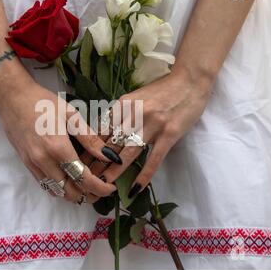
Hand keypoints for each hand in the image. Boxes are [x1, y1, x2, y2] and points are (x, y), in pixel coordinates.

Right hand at [0, 63, 120, 203]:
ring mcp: (33, 164)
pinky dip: (59, 187)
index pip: (83, 178)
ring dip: (73, 194)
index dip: (100, 187)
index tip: (111, 187)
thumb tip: (109, 155)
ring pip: (56, 192)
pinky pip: (45, 184)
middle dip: (88, 195)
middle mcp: (44, 161)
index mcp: (58, 148)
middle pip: (70, 192)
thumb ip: (89, 138)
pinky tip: (68, 178)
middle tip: (100, 188)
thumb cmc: (42, 101)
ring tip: (87, 186)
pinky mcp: (26, 164)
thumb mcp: (70, 114)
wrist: (11, 96)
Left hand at [86, 68, 214, 197]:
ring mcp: (152, 125)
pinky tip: (135, 189)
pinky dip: (144, 175)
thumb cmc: (162, 89)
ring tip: (103, 185)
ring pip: (128, 153)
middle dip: (97, 162)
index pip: (102, 130)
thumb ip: (122, 114)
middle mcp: (135, 114)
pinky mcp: (169, 134)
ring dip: (114, 171)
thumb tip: (105, 133)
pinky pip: (154, 159)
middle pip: (112, 143)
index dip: (89, 147)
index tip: (80, 160)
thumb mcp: (136, 97)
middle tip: (85, 177)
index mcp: (124, 104)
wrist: (190, 80)